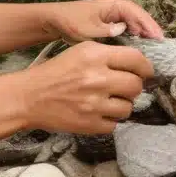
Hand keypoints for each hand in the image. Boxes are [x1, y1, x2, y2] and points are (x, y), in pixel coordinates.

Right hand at [22, 41, 153, 133]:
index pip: (136, 59)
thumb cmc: (56, 71)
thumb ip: (108, 54)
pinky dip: (110, 120)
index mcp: (95, 56)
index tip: (145, 71)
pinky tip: (98, 112)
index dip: (145, 67)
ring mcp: (95, 104)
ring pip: (128, 107)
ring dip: (122, 104)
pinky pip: (115, 124)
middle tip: (125, 87)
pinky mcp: (90, 125)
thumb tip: (137, 64)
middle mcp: (97, 79)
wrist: (30, 97)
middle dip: (134, 86)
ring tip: (109, 100)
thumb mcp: (81, 51)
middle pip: (136, 85)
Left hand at [46, 0, 163, 42]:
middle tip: (161, 47)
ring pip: (136, 21)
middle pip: (140, 16)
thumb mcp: (89, 29)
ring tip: (154, 48)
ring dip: (144, 33)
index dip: (150, 26)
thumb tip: (125, 30)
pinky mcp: (113, 17)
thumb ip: (108, 30)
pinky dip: (136, 33)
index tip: (160, 39)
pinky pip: (129, 24)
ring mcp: (116, 10)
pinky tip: (141, 45)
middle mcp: (118, 3)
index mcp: (115, 3)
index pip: (138, 13)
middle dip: (150, 30)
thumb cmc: (72, 23)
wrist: (57, 20)